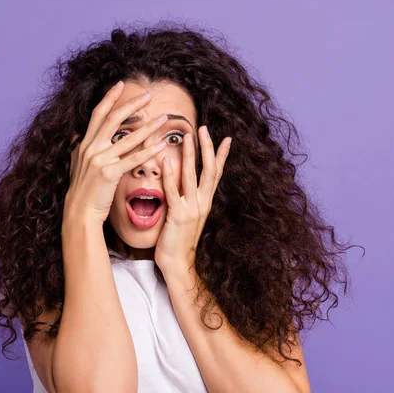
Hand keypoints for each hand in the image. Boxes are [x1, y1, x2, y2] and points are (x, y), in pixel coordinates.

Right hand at [64, 81, 168, 226]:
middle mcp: (90, 148)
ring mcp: (99, 160)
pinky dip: (149, 151)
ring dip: (148, 127)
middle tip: (148, 95)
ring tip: (163, 119)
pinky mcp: (109, 174)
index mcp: (84, 144)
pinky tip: (162, 145)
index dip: (109, 98)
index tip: (121, 84)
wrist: (79, 213)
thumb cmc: (82, 192)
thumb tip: (76, 135)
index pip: (98, 114)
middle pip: (113, 119)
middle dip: (132, 105)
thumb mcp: (77, 166)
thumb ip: (79, 149)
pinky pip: (133, 159)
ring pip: (128, 138)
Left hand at [154, 125, 231, 276]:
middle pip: (209, 170)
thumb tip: (184, 185)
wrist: (178, 265)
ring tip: (187, 135)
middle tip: (204, 128)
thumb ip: (187, 200)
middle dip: (207, 148)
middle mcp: (202, 203)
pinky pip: (174, 190)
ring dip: (190, 154)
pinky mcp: (178, 215)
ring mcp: (191, 209)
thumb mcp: (187, 217)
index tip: (226, 138)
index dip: (221, 155)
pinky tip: (167, 159)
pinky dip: (170, 174)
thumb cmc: (178, 241)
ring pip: (192, 176)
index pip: (216, 173)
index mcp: (205, 202)